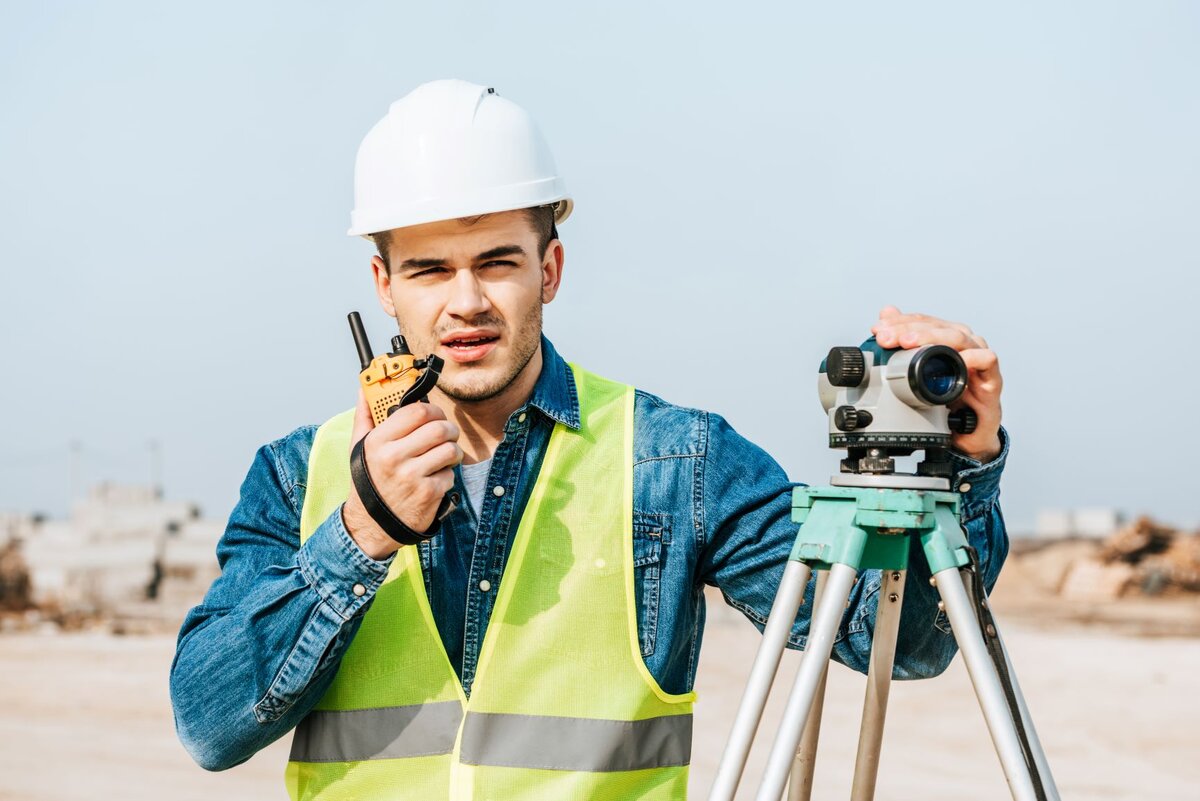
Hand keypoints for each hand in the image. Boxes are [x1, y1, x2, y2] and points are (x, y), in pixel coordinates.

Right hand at [342, 390, 460, 558]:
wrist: (371, 525)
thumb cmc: (369, 481)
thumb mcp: (359, 448)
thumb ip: (364, 416)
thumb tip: (364, 388)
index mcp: (378, 441)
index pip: (417, 411)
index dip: (432, 410)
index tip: (434, 415)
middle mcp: (394, 457)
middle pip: (439, 428)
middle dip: (449, 429)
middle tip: (446, 434)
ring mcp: (413, 477)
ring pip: (450, 450)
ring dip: (452, 452)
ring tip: (443, 456)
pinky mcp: (429, 494)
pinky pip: (451, 474)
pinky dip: (447, 476)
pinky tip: (434, 479)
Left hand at [870, 305, 1002, 462]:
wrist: (970, 430)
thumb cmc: (948, 397)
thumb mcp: (919, 373)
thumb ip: (903, 342)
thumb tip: (886, 313)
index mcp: (945, 337)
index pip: (922, 321)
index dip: (899, 322)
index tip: (877, 331)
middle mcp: (964, 342)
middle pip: (936, 326)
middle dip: (907, 329)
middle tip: (886, 338)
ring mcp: (979, 357)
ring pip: (958, 337)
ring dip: (932, 337)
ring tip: (909, 343)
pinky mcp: (992, 378)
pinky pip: (987, 359)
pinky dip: (972, 357)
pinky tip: (955, 358)